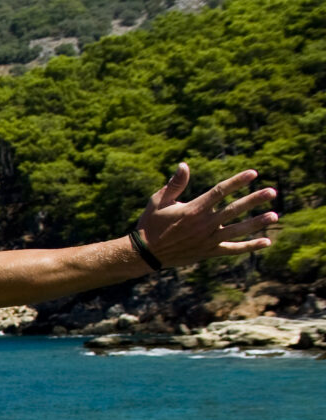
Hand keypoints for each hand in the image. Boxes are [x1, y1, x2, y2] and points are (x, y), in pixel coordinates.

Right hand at [136, 163, 277, 268]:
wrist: (144, 254)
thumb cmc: (150, 224)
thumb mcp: (158, 201)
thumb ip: (175, 184)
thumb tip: (184, 165)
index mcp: (193, 210)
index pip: (220, 192)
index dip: (237, 181)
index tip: (253, 174)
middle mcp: (204, 224)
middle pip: (234, 209)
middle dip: (254, 199)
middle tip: (272, 192)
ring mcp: (208, 240)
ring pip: (238, 230)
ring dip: (257, 222)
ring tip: (274, 216)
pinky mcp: (208, 252)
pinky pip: (233, 250)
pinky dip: (249, 246)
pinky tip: (266, 242)